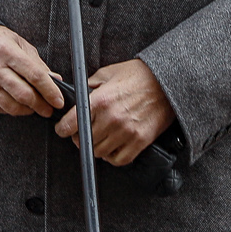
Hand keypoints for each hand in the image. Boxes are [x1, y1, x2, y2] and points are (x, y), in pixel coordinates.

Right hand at [0, 24, 59, 116]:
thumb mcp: (19, 43)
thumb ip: (37, 63)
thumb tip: (55, 80)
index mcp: (6, 51)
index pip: (34, 75)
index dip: (50, 91)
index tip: (58, 100)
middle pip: (24, 94)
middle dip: (41, 105)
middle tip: (49, 108)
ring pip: (11, 106)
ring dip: (28, 110)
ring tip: (35, 107)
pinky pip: (0, 108)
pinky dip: (13, 109)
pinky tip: (19, 104)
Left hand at [57, 58, 174, 166]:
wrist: (168, 82)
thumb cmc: (140, 75)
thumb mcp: (110, 72)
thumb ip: (91, 85)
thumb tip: (77, 93)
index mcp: (101, 100)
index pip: (72, 122)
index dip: (63, 129)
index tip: (62, 130)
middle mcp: (112, 118)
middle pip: (84, 141)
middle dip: (79, 138)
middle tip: (81, 134)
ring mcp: (126, 132)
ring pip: (99, 152)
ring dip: (95, 148)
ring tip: (97, 140)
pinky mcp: (140, 141)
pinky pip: (119, 159)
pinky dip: (112, 157)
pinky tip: (111, 148)